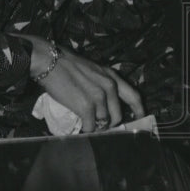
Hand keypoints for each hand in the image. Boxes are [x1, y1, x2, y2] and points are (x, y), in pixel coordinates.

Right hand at [28, 38, 144, 132]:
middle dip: (109, 123)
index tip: (139, 118)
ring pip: (104, 122)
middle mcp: (109, 86)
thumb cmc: (68, 66)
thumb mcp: (93, 71)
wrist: (50, 61)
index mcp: (112, 76)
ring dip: (96, 126)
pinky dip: (86, 129)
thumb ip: (102, 85)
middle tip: (99, 124)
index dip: (139, 110)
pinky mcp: (85, 106)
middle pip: (117, 115)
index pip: (133, 96)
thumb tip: (105, 105)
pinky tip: (81, 125)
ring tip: (86, 122)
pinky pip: (90, 126)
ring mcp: (98, 97)